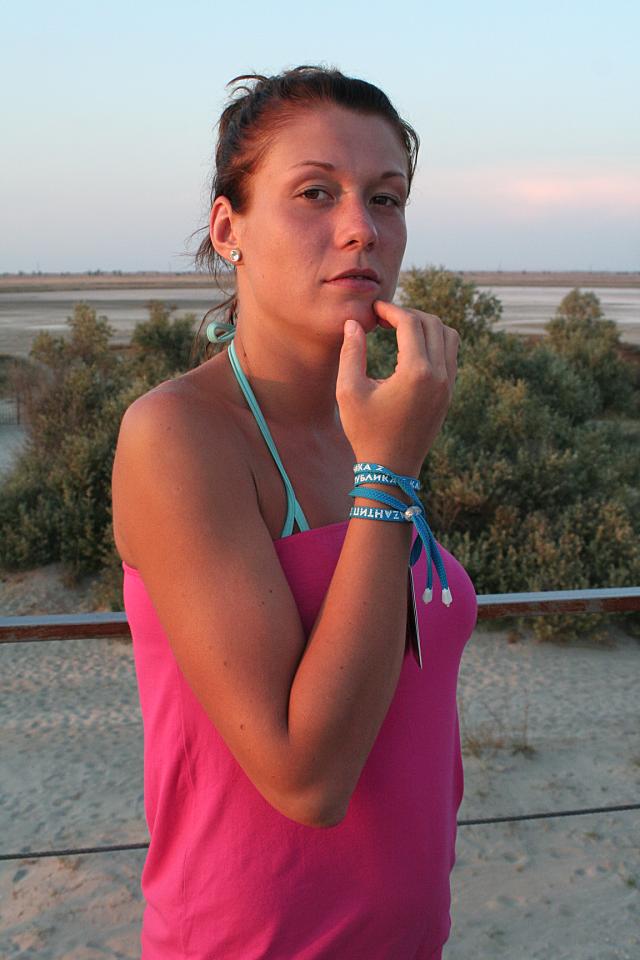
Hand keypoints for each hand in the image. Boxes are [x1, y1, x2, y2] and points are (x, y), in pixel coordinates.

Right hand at [336, 300, 458, 475]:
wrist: (391, 469)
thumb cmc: (365, 432)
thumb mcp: (349, 391)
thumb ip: (351, 352)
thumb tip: (354, 323)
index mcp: (416, 373)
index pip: (410, 323)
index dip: (390, 310)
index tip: (373, 311)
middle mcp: (439, 375)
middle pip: (432, 323)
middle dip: (408, 314)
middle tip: (384, 318)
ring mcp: (448, 385)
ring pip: (448, 336)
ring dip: (426, 326)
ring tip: (400, 330)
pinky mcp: (449, 393)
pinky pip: (451, 354)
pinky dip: (435, 342)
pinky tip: (411, 349)